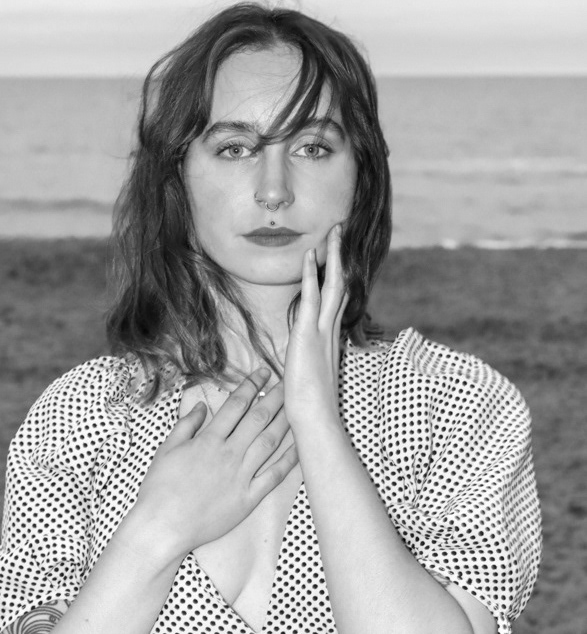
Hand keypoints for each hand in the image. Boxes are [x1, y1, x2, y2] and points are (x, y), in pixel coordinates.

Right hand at [132, 368, 297, 555]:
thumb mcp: (166, 449)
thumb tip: (201, 405)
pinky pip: (274, 476)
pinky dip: (289, 460)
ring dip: (285, 422)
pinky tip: (300, 446)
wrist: (163, 527)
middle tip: (289, 383)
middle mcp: (229, 454)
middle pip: (258, 418)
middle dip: (275, 397)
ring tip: (298, 406)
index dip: (252, 385)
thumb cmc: (159, 489)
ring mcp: (241, 476)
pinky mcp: (248, 498)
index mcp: (209, 440)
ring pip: (269, 442)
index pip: (236, 405)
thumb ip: (186, 425)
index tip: (263, 373)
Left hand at [284, 223, 347, 426]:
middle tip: (342, 234)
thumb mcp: (313, 374)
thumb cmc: (312, 402)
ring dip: (332, 257)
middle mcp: (332, 329)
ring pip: (332, 285)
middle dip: (341, 258)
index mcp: (331, 337)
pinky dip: (311, 274)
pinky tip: (309, 255)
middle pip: (341, 285)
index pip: (338, 300)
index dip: (339, 276)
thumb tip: (308, 359)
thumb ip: (313, 361)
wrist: (315, 417)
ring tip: (334, 232)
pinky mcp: (308, 333)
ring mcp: (322, 330)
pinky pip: (311, 297)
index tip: (339, 259)